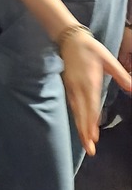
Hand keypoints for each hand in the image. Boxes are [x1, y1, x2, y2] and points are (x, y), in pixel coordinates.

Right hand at [60, 30, 131, 155]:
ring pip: (76, 112)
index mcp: (89, 81)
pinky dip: (77, 119)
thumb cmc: (91, 49)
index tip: (94, 137)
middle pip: (82, 113)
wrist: (70, 39)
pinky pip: (73, 106)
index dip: (92, 122)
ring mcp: (72, 88)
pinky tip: (80, 127)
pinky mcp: (69, 87)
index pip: (91, 105)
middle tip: (90, 149)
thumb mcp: (108, 59)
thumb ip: (121, 75)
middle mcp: (79, 87)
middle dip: (85, 132)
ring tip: (86, 143)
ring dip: (80, 128)